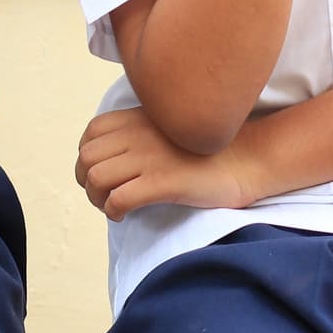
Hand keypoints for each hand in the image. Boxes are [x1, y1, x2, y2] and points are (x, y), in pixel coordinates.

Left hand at [75, 106, 263, 220]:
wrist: (246, 159)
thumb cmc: (208, 150)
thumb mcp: (170, 127)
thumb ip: (141, 132)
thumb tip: (113, 157)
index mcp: (139, 118)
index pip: (90, 133)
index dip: (88, 157)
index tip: (103, 173)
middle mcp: (139, 134)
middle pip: (86, 158)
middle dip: (87, 182)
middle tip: (105, 195)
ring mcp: (149, 157)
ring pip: (96, 178)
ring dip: (97, 198)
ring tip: (114, 206)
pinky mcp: (162, 182)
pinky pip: (118, 199)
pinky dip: (113, 211)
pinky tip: (126, 215)